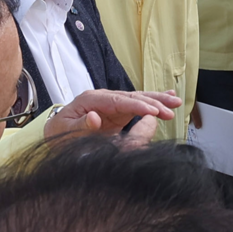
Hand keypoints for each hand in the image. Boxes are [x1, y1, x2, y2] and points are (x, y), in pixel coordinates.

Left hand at [47, 89, 180, 142]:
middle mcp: (103, 97)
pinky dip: (154, 102)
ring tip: (176, 101)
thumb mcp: (63, 132)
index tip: (153, 111)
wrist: (56, 135)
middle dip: (153, 101)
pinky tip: (169, 97)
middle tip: (171, 107)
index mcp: (90, 99)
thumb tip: (93, 116)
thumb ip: (79, 124)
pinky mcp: (118, 112)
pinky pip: (138, 105)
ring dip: (158, 100)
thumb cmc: (58, 134)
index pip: (117, 100)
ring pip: (138, 98)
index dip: (136, 105)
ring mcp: (112, 103)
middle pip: (131, 96)